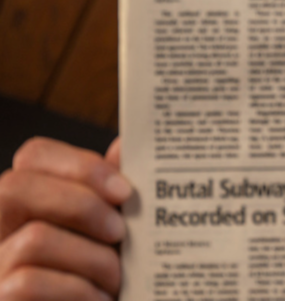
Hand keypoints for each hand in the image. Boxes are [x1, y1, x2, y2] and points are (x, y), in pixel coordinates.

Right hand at [0, 137, 129, 299]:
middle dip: (81, 204)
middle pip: (15, 186)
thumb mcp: (111, 236)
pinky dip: (77, 291)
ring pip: (33, 239)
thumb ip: (111, 195)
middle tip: (120, 232)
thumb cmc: (102, 283)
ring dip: (91, 260)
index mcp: (26, 206)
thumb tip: (122, 145)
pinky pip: (27, 283)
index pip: (33, 155)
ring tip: (116, 279)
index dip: (80, 164)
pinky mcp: (1, 298)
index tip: (125, 190)